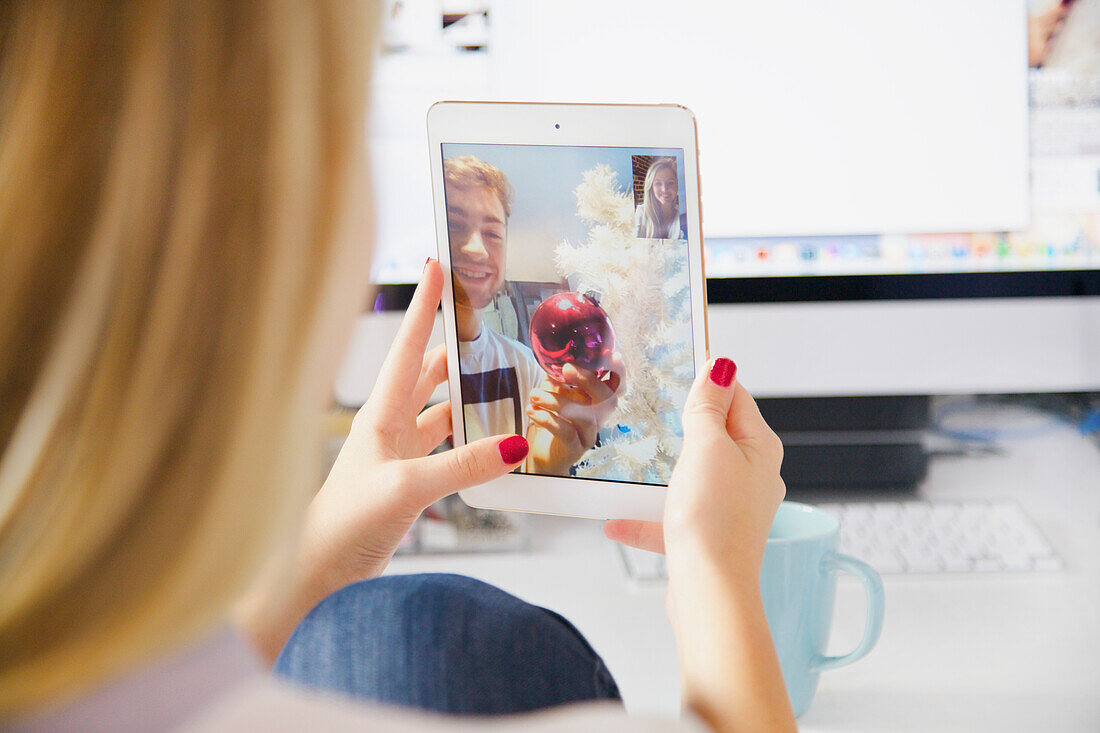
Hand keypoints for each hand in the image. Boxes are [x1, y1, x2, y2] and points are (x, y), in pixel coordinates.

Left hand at [237, 260, 527, 662]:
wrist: (318, 576)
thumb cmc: (342, 526)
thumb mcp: (406, 490)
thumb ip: (461, 467)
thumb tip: (512, 444)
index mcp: (380, 416)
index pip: (408, 349)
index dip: (425, 307)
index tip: (438, 265)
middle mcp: (389, 428)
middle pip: (426, 373)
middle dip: (452, 345)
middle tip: (482, 319)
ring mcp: (399, 455)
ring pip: (439, 410)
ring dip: (465, 394)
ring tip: (501, 374)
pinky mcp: (409, 483)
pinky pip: (447, 448)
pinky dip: (469, 439)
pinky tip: (491, 439)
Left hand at [524, 355, 622, 474]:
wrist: (542, 453)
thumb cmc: (552, 420)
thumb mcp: (555, 394)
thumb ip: (557, 379)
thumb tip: (552, 361)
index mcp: (596, 401)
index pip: (616, 386)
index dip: (619, 372)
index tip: (612, 355)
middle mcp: (598, 418)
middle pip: (608, 399)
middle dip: (588, 380)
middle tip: (566, 369)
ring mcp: (589, 435)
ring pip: (584, 416)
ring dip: (557, 401)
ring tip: (535, 394)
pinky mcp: (575, 449)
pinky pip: (566, 432)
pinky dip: (547, 419)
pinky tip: (532, 411)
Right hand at [603, 358, 794, 731]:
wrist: (709, 591)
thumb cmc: (713, 519)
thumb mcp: (708, 447)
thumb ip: (709, 407)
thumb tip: (721, 367)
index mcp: (759, 448)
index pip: (737, 398)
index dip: (709, 381)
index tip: (677, 367)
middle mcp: (752, 477)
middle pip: (716, 436)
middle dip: (683, 425)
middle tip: (650, 407)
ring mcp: (731, 510)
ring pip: (694, 478)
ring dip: (663, 473)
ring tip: (632, 461)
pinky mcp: (709, 538)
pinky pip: (674, 519)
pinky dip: (647, 516)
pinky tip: (616, 520)